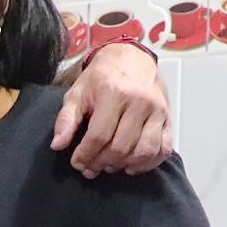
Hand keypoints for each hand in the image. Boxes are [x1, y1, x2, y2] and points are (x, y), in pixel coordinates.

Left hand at [51, 42, 171, 176]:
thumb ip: (66, 119)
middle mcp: (140, 101)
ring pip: (143, 151)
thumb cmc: (102, 77)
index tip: (77, 163)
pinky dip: (148, 163)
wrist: (131, 58)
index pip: (99, 136)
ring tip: (109, 166)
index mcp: (114, 93)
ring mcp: (157, 110)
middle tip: (91, 167)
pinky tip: (132, 165)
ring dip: (124, 165)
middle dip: (102, 163)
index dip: (85, 155)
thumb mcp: (77, 93)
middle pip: (120, 147)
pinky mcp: (168, 117)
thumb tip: (58, 145)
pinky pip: (163, 148)